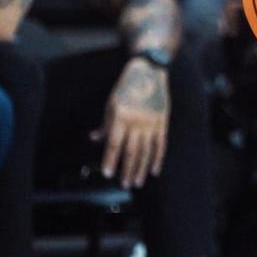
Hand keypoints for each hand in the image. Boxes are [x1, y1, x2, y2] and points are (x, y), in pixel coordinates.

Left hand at [95, 56, 169, 188]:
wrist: (149, 71)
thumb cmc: (126, 87)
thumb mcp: (111, 103)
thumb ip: (105, 124)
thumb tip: (94, 139)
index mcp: (121, 116)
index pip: (114, 144)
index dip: (110, 160)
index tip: (108, 173)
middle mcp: (137, 121)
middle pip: (131, 151)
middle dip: (127, 170)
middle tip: (124, 184)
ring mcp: (151, 122)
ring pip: (146, 151)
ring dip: (141, 168)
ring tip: (137, 182)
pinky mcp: (162, 122)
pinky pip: (160, 144)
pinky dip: (158, 158)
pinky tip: (155, 170)